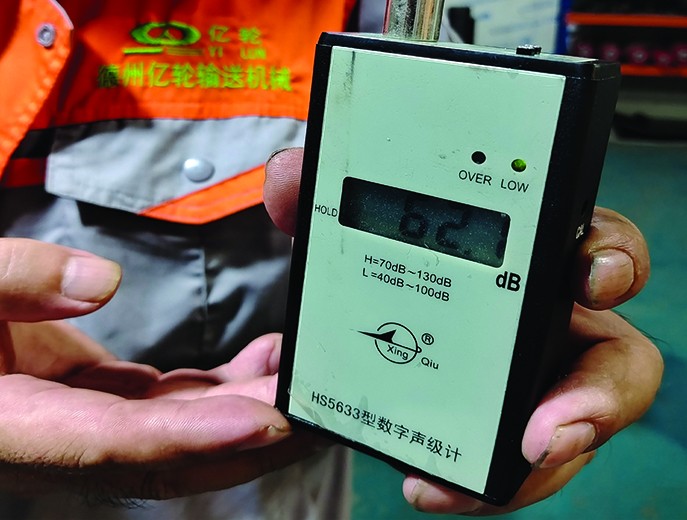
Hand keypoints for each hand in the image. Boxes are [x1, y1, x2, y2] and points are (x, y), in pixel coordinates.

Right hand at [0, 239, 310, 500]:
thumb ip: (9, 283)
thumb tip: (98, 284)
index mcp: (15, 425)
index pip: (115, 442)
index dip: (195, 437)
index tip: (269, 420)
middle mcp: (60, 439)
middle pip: (173, 455)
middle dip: (256, 440)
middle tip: (328, 409)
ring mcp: (86, 423)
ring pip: (185, 434)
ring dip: (254, 413)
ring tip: (312, 378)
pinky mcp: (99, 400)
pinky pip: (175, 404)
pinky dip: (226, 388)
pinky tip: (263, 358)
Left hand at [265, 148, 662, 514]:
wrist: (353, 341)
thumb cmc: (375, 278)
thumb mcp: (345, 241)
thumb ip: (317, 207)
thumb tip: (286, 179)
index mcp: (522, 260)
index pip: (595, 246)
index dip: (613, 257)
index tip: (591, 276)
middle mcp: (541, 325)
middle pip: (613, 363)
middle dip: (597, 400)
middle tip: (547, 433)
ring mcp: (528, 385)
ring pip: (566, 432)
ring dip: (533, 469)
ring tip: (455, 482)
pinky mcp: (497, 435)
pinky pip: (509, 468)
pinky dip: (476, 486)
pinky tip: (426, 484)